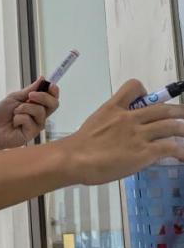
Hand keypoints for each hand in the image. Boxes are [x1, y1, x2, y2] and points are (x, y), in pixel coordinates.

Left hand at [0, 77, 59, 150]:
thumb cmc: (1, 114)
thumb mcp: (15, 97)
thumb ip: (29, 90)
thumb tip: (42, 79)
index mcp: (37, 106)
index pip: (52, 98)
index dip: (54, 91)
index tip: (50, 85)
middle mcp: (40, 116)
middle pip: (54, 104)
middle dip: (43, 97)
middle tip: (30, 95)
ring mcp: (37, 125)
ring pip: (40, 111)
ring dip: (24, 108)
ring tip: (14, 113)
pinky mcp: (32, 134)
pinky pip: (29, 120)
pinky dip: (18, 118)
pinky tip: (14, 123)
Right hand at [62, 79, 183, 184]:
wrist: (75, 159)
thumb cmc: (78, 147)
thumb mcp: (94, 124)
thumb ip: (111, 124)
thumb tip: (120, 133)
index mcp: (114, 108)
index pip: (133, 87)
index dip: (145, 91)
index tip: (148, 101)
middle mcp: (129, 118)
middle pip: (162, 108)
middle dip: (179, 111)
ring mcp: (138, 134)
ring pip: (171, 126)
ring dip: (183, 129)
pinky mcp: (144, 152)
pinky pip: (170, 147)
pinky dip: (180, 151)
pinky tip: (181, 156)